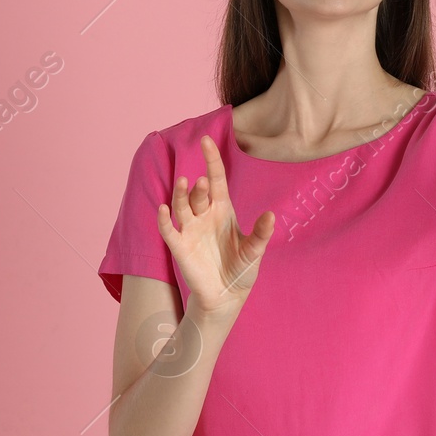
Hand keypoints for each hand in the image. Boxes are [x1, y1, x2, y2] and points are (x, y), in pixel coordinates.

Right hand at [156, 135, 275, 321]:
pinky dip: (165, 219)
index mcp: (223, 210)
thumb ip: (261, 234)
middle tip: (203, 182)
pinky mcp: (180, 246)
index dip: (212, 160)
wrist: (227, 295)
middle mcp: (204, 215)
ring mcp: (190, 229)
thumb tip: (270, 216)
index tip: (206, 140)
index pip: (216, 179)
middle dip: (199, 186)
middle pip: (199, 192)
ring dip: (181, 194)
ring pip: (182, 205)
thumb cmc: (241, 269)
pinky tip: (164, 209)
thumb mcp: (255, 251)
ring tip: (184, 182)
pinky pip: (169, 229)